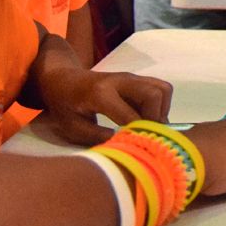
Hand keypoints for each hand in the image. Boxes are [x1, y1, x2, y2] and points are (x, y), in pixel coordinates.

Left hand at [38, 67, 173, 146]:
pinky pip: (159, 88)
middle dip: (156, 119)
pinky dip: (160, 104)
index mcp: (100, 94)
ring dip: (161, 110)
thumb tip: (126, 145)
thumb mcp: (72, 127)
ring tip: (148, 126)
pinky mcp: (136, 79)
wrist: (62, 79)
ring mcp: (130, 77)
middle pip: (154, 95)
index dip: (139, 134)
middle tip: (147, 135)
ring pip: (162, 89)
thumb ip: (98, 137)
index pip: (131, 115)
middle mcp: (120, 82)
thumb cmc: (64, 106)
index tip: (140, 148)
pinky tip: (146, 117)